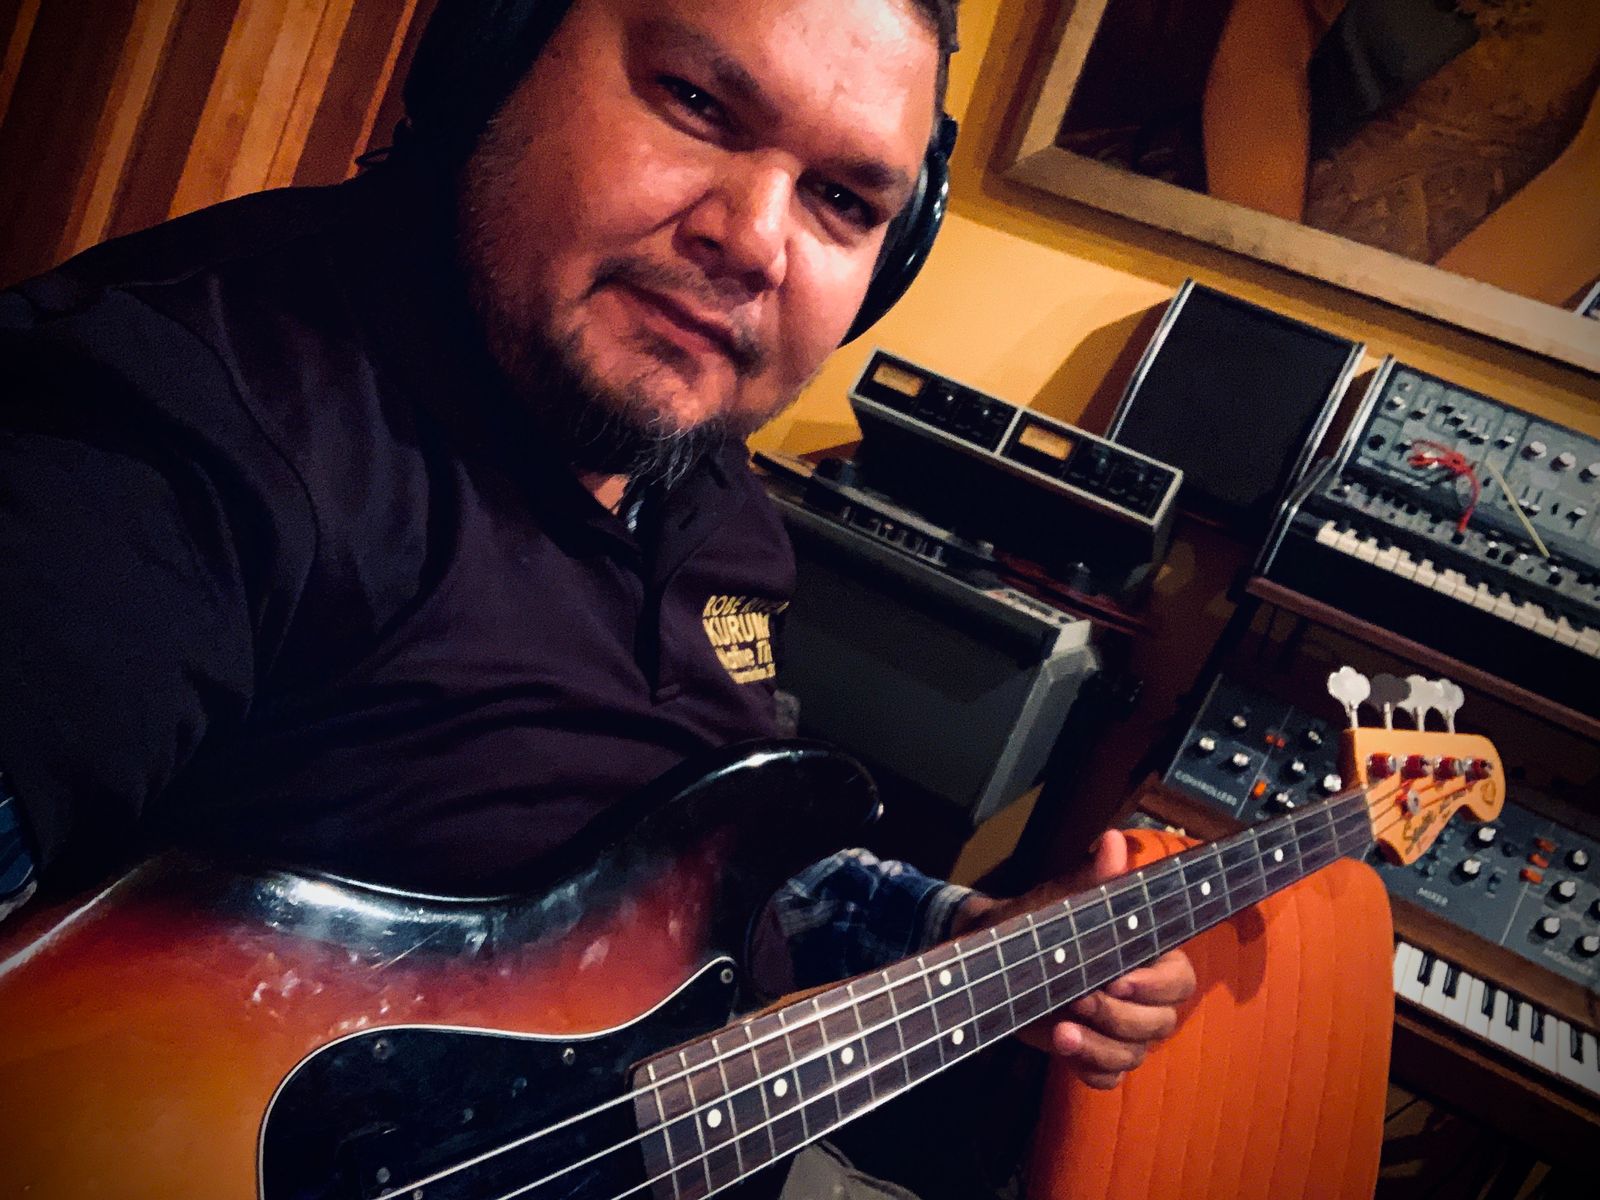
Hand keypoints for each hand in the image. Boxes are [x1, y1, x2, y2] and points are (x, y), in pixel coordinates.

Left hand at [950, 830, 1195, 1089]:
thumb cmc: (1039, 922)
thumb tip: (1112, 842)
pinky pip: (1108, 1077)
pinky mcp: (1094, 1054)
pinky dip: (1090, 1069)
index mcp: (1147, 957)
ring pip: (1134, 1054)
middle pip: (1161, 1023)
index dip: (1155, 986)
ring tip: (1061, 1031)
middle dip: (1120, 1017)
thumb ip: (1094, 881)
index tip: (1118, 980)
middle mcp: (1142, 998)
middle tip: (1079, 999)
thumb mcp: (1063, 902)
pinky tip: (1065, 1052)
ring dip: (1101, 1047)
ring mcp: (1119, 1030)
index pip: (1179, 980)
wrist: (998, 955)